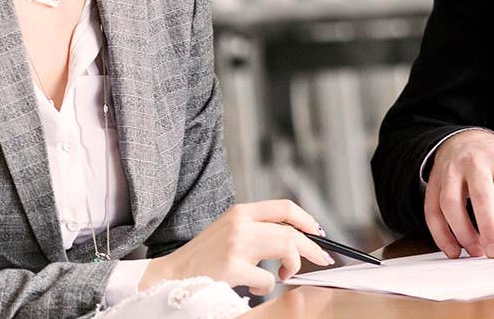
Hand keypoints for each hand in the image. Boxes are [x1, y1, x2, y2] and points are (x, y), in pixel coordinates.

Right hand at [139, 199, 334, 294]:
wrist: (171, 275)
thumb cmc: (204, 257)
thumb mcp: (230, 231)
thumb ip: (257, 230)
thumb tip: (293, 241)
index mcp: (240, 212)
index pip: (284, 207)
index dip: (307, 220)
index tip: (319, 232)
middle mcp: (240, 223)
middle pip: (290, 231)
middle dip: (312, 247)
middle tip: (322, 259)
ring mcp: (237, 244)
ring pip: (286, 248)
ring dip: (292, 265)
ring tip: (284, 274)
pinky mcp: (233, 267)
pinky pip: (266, 279)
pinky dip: (266, 286)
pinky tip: (252, 286)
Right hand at [424, 129, 493, 259]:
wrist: (464, 140)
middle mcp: (475, 164)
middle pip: (480, 196)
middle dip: (488, 228)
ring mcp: (451, 172)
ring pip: (451, 203)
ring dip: (462, 232)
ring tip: (476, 251)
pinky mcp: (434, 183)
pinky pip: (432, 209)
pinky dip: (440, 233)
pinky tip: (453, 249)